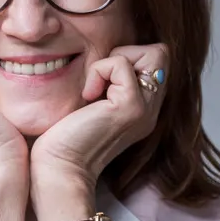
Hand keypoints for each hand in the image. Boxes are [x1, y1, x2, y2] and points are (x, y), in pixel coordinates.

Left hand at [31, 44, 168, 189]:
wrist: (59, 166)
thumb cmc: (66, 135)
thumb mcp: (95, 103)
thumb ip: (110, 83)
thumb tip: (109, 56)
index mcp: (144, 109)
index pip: (157, 61)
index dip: (130, 58)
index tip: (103, 81)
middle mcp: (152, 110)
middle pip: (160, 54)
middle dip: (127, 54)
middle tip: (101, 81)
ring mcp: (145, 109)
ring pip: (152, 53)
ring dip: (114, 62)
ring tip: (95, 90)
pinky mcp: (131, 107)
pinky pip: (121, 64)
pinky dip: (99, 71)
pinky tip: (88, 96)